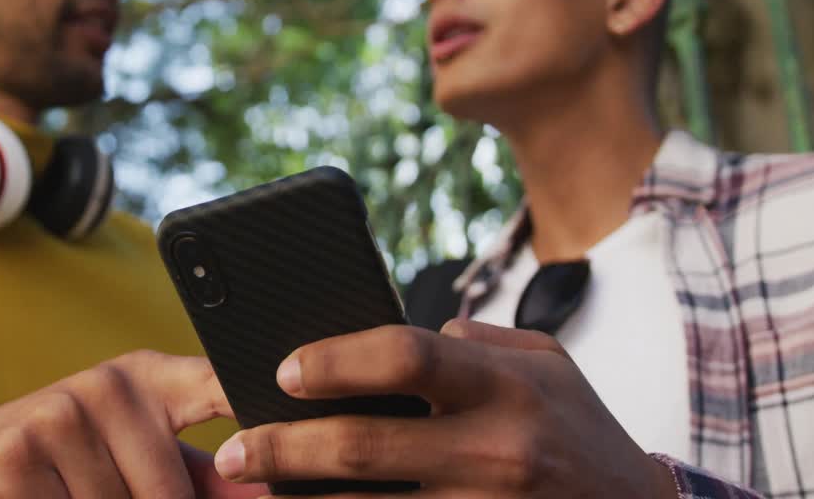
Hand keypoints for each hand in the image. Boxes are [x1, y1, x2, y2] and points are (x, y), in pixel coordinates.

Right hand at [0, 350, 267, 498]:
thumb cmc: (72, 461)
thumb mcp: (138, 453)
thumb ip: (204, 476)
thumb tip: (266, 490)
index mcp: (148, 381)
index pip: (214, 383)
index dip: (247, 401)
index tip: (282, 426)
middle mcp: (106, 387)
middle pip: (168, 497)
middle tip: (111, 494)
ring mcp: (57, 416)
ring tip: (74, 494)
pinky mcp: (15, 456)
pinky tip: (45, 498)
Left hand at [212, 320, 676, 497]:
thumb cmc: (581, 428)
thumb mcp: (546, 361)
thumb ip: (474, 341)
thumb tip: (406, 331)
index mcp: (505, 386)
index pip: (404, 356)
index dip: (334, 360)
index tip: (283, 369)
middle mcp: (494, 450)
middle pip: (363, 446)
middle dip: (282, 447)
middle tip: (233, 449)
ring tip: (252, 493)